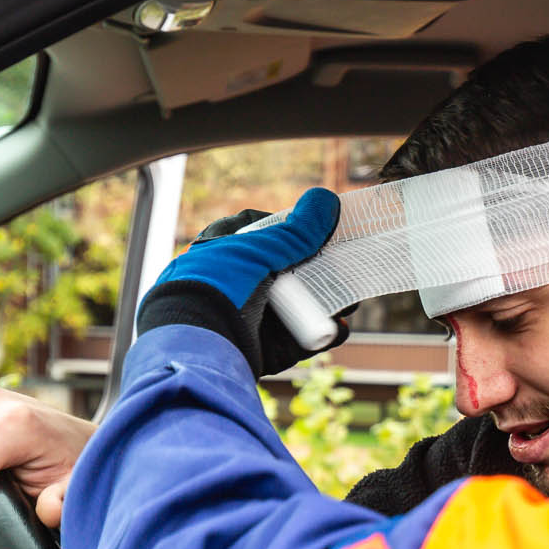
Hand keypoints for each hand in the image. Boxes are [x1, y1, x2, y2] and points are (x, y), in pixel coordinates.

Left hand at [139, 186, 341, 375]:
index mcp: (224, 250)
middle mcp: (238, 282)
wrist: (198, 343)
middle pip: (289, 270)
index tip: (322, 230)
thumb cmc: (216, 286)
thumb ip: (296, 230)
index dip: (294, 229)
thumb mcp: (259, 248)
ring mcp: (252, 316)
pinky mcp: (265, 348)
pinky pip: (301, 339)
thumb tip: (326, 199)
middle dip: (321, 270)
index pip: (265, 231)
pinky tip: (340, 326)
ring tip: (351, 300)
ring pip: (300, 306)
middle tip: (346, 266)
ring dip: (329, 302)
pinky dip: (324, 334)